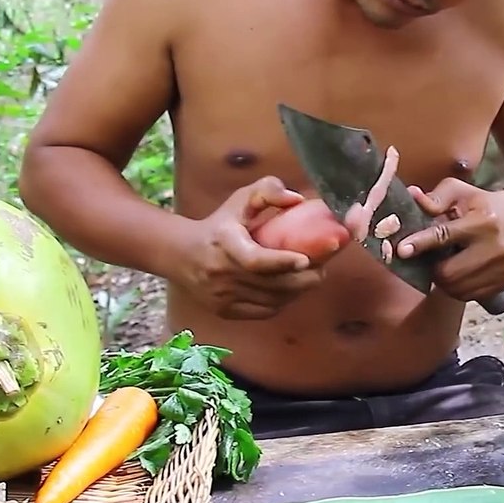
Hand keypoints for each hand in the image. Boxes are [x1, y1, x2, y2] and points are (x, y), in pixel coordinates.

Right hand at [174, 177, 325, 319]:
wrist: (181, 255)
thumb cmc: (219, 224)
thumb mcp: (240, 200)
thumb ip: (268, 190)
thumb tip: (297, 199)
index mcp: (225, 244)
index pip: (256, 260)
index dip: (283, 262)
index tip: (306, 259)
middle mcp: (222, 275)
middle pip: (272, 285)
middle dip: (304, 279)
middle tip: (322, 267)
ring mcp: (223, 297)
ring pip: (273, 301)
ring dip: (297, 291)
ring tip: (310, 276)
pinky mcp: (226, 311)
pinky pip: (265, 311)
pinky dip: (283, 302)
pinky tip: (292, 289)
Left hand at [396, 178, 503, 303]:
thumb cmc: (482, 205)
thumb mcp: (460, 191)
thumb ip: (436, 197)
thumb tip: (412, 197)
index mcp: (483, 221)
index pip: (445, 235)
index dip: (421, 243)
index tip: (402, 250)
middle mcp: (496, 247)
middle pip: (448, 272)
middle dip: (433, 268)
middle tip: (433, 258)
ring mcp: (502, 268)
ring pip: (456, 288)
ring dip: (444, 279)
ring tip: (449, 262)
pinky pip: (468, 295)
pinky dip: (457, 287)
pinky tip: (461, 271)